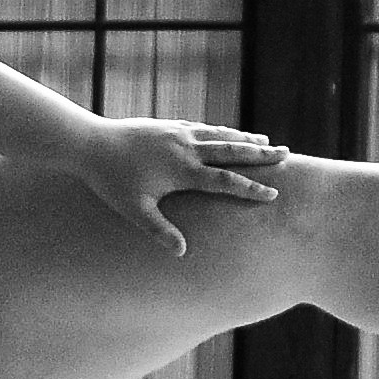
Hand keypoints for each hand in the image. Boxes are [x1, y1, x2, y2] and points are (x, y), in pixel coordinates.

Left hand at [71, 116, 286, 246]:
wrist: (91, 143)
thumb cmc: (111, 181)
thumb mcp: (134, 210)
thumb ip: (159, 230)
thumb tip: (183, 252)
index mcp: (182, 171)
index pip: (225, 181)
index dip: (251, 188)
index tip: (273, 194)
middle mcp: (186, 148)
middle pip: (232, 151)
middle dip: (260, 154)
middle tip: (288, 154)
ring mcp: (178, 134)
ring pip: (220, 135)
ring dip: (245, 139)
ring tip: (267, 142)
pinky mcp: (169, 126)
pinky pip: (203, 128)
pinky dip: (221, 131)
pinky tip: (228, 133)